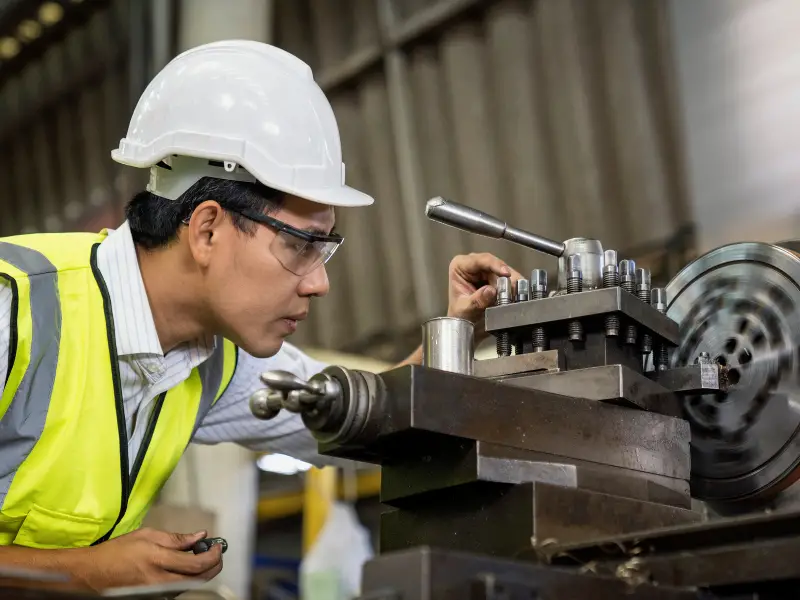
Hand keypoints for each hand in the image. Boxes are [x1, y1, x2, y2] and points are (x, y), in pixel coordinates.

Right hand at [68, 528, 222, 591]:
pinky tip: (186, 567)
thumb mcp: (147, 536)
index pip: (197, 564)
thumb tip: (199, 536)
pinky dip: (188, 578)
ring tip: (201, 556)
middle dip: (215, 566)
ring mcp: (158, 592)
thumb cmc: (117, 552)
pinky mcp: (155, 597)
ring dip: (202, 572)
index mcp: (159, 561)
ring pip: (191, 585)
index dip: (213, 555)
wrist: (92, 574)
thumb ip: (176, 538)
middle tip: (217, 553)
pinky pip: (179, 589)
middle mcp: (161, 581)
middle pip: (199, 579)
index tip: (218, 546)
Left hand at [446, 253, 522, 336]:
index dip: (495, 265)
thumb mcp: (465, 309)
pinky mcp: (494, 277)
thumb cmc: (459, 314)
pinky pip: (507, 279)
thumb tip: (491, 291)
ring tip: (514, 295)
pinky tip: (514, 295)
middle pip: (495, 265)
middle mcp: (472, 264)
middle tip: (514, 290)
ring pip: (503, 272)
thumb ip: (477, 300)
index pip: (480, 260)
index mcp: (460, 266)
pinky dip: (511, 287)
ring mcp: (484, 270)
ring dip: (510, 283)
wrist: (463, 323)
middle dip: (505, 278)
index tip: (506, 274)